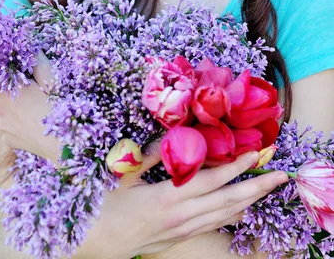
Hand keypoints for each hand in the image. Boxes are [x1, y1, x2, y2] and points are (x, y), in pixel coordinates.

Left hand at [0, 51, 59, 165]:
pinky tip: (35, 122)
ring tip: (36, 108)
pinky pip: (10, 126)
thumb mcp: (50, 78)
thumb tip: (31, 48)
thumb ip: (37, 61)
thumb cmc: (57, 106)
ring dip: (15, 107)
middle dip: (13, 89)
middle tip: (33, 89)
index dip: (10, 72)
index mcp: (5, 89)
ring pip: (4, 110)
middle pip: (0, 92)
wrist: (62, 143)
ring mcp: (2, 126)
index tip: (23, 72)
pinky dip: (19, 123)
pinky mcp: (8, 140)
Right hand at [73, 143, 287, 258]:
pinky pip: (214, 224)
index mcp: (169, 197)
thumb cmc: (108, 205)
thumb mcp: (125, 176)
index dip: (235, 167)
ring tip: (268, 187)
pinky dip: (233, 214)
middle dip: (257, 187)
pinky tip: (243, 209)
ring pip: (225, 215)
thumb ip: (150, 157)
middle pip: (229, 201)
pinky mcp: (182, 236)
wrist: (99, 241)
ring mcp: (185, 229)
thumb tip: (171, 138)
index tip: (254, 153)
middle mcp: (183, 216)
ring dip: (250, 200)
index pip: (212, 181)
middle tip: (280, 175)